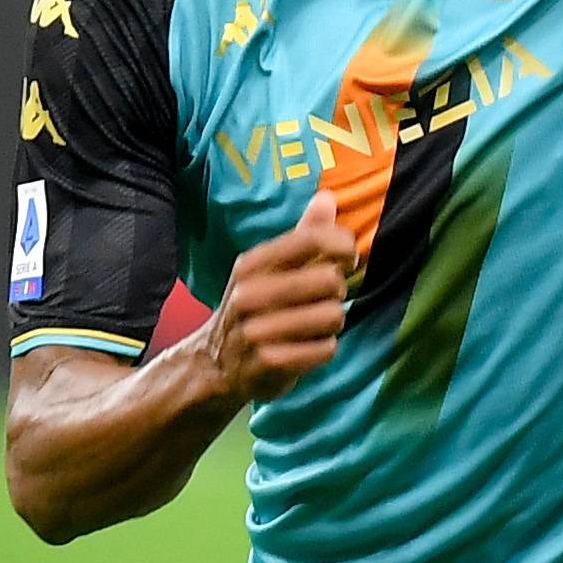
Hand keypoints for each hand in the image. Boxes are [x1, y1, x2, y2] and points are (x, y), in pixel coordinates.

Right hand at [207, 195, 352, 400]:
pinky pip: (326, 349)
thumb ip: (303, 235)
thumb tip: (327, 197)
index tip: (347, 258)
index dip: (343, 246)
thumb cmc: (255, 309)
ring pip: (333, 316)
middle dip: (337, 291)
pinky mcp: (270, 362)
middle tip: (322, 299)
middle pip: (330, 279)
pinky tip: (305, 348)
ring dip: (332, 323)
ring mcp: (257, 330)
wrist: (215, 366)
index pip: (312, 240)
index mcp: (251, 264)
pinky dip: (324, 349)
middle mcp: (249, 294)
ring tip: (312, 325)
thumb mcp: (269, 269)